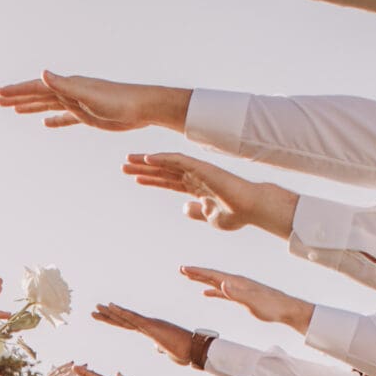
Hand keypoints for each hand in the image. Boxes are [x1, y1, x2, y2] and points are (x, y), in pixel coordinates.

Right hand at [0, 73, 188, 133]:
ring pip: (49, 104)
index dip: (17, 91)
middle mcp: (71, 91)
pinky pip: (65, 117)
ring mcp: (78, 103)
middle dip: (19, 97)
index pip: (37, 87)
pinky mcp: (88, 115)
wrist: (142, 107)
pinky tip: (45, 123)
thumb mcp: (88, 94)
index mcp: (68, 85)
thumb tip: (42, 74)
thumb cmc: (118, 100)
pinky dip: (54, 119)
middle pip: (39, 94)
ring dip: (32, 106)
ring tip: (14, 109)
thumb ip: (64, 85)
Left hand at [92, 301, 199, 365]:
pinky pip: (133, 318)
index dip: (116, 322)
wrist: (195, 350)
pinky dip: (121, 312)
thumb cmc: (184, 352)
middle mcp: (148, 325)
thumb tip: (156, 349)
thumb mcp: (168, 352)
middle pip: (124, 320)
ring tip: (97, 307)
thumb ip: (161, 348)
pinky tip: (111, 306)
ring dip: (110, 312)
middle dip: (108, 315)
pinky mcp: (152, 326)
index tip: (104, 318)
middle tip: (95, 310)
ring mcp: (149, 324)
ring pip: (126, 317)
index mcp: (150, 331)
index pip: (129, 326)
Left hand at [122, 150, 271, 227]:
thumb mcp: (211, 217)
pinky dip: (162, 158)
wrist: (251, 209)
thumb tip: (184, 208)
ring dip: (147, 161)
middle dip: (144, 168)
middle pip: (164, 170)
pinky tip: (147, 158)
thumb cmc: (235, 214)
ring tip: (128, 160)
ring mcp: (198, 170)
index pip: (169, 181)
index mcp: (196, 187)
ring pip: (167, 163)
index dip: (152, 179)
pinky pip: (178, 160)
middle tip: (124, 165)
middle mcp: (195, 176)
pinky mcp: (202, 167)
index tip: (136, 178)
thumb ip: (197, 211)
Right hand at [180, 265, 311, 333]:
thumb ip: (237, 293)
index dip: (198, 272)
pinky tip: (207, 293)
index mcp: (237, 282)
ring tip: (190, 278)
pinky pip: (222, 292)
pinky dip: (213, 291)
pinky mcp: (241, 297)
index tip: (184, 269)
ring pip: (216, 283)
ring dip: (202, 280)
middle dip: (197, 273)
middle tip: (181, 270)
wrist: (286, 309)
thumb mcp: (253, 301)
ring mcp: (239, 289)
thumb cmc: (271, 306)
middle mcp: (236, 283)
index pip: (214, 275)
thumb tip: (222, 284)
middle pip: (212, 276)